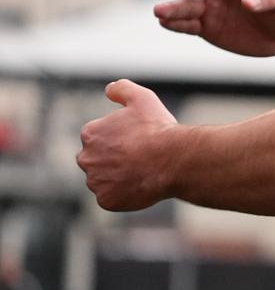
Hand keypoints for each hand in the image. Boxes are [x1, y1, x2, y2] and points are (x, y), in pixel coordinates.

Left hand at [77, 80, 179, 210]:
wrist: (173, 160)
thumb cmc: (158, 129)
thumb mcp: (143, 98)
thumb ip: (122, 89)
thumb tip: (109, 89)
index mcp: (90, 134)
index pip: (98, 138)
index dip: (120, 139)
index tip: (137, 141)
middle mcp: (86, 158)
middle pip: (97, 160)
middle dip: (113, 160)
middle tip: (139, 158)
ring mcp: (96, 181)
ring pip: (104, 180)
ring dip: (118, 178)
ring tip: (143, 172)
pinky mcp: (106, 200)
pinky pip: (112, 199)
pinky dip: (124, 195)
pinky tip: (141, 185)